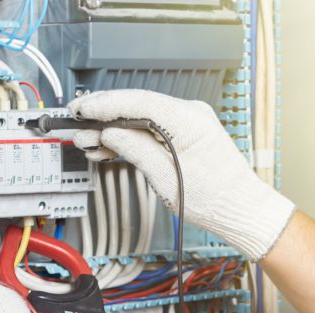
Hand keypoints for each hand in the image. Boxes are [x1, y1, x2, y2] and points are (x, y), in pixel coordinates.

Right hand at [68, 89, 294, 260]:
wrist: (238, 208)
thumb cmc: (213, 197)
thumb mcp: (164, 177)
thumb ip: (134, 149)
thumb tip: (109, 132)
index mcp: (188, 120)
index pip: (139, 101)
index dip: (105, 104)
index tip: (81, 108)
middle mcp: (190, 113)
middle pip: (137, 105)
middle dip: (103, 115)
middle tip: (76, 122)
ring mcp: (188, 122)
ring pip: (141, 117)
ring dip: (112, 128)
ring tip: (87, 141)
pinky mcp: (184, 133)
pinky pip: (150, 128)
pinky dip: (128, 136)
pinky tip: (108, 145)